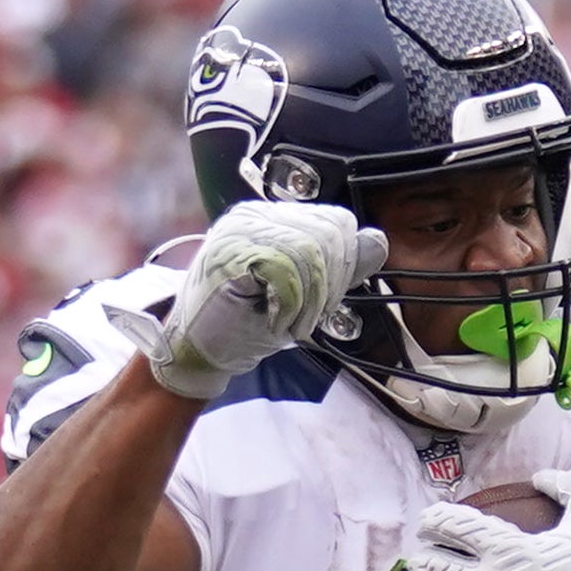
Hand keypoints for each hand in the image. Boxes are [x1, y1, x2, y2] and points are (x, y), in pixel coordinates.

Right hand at [99, 203, 366, 400]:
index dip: (342, 266)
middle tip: (304, 318)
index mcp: (271, 219)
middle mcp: (255, 216)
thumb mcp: (304, 294)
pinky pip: (288, 271)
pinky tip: (274, 321)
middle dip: (330, 285)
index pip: (336, 221)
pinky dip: (291, 306)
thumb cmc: (244, 326)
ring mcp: (239, 231)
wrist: (194, 354)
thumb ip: (338, 267)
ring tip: (287, 322)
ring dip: (309, 301)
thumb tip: (377, 241)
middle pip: (330, 233)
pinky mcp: (230, 254)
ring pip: (312, 253)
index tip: (322, 302)